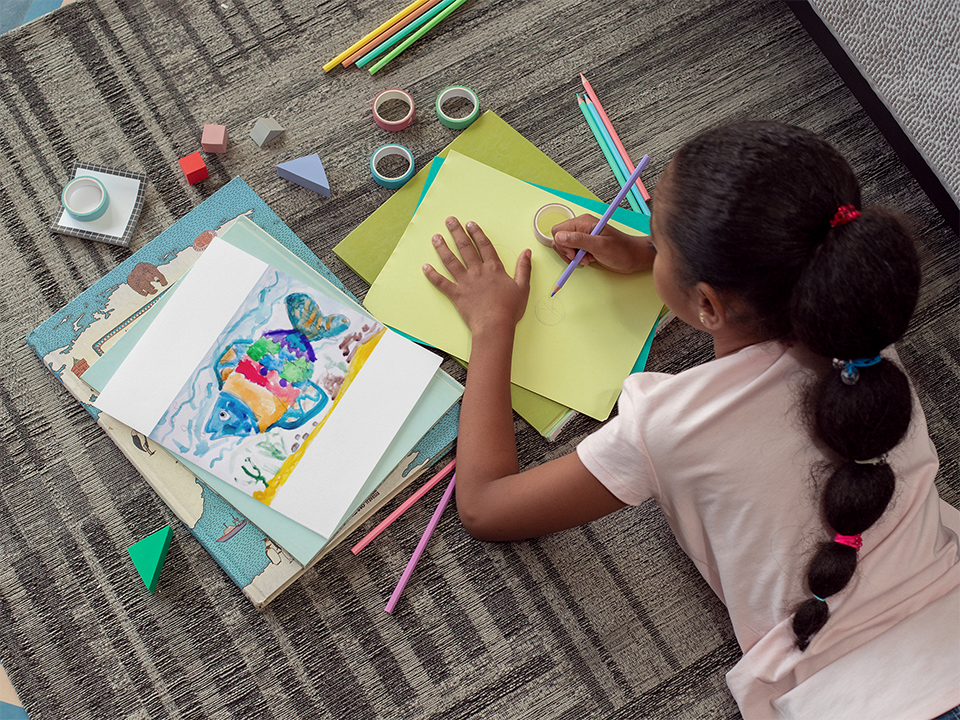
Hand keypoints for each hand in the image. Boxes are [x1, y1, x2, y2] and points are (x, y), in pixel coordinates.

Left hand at [422, 217, 531, 334]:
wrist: (495, 325)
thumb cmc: (510, 309)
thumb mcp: (523, 287)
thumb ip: (524, 268)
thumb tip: (527, 252)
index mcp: (493, 269)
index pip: (484, 246)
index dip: (477, 233)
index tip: (470, 224)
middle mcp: (477, 271)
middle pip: (465, 248)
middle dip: (457, 232)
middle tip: (449, 220)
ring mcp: (465, 282)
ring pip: (451, 261)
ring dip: (442, 248)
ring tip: (435, 237)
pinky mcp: (456, 294)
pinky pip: (441, 282)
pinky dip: (432, 275)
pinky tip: (425, 266)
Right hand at [551, 214, 654, 273]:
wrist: (634, 257)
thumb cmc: (621, 251)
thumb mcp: (600, 246)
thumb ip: (578, 240)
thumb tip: (559, 237)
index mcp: (583, 222)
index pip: (558, 231)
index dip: (561, 245)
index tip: (573, 254)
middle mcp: (581, 227)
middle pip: (558, 239)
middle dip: (566, 252)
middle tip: (580, 258)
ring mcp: (583, 236)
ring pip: (564, 246)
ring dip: (572, 257)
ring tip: (587, 259)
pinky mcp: (585, 245)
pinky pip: (572, 251)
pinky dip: (577, 258)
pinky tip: (588, 260)